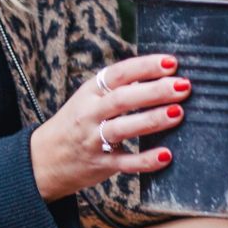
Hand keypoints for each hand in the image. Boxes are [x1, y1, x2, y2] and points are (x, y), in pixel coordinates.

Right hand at [30, 54, 189, 203]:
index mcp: (90, 92)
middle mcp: (89, 114)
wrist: (44, 159)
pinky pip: (125, 163)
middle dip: (154, 91)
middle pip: (122, 99)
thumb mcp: (89, 98)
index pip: (119, 74)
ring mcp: (93, 140)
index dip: (145, 66)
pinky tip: (166, 155)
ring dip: (152, 120)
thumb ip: (118, 88)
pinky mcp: (101, 165)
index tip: (171, 62)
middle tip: (183, 86)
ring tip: (178, 112)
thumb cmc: (76, 122)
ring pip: (123, 128)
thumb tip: (161, 75)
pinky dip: (146, 160)